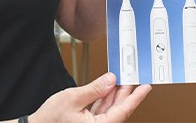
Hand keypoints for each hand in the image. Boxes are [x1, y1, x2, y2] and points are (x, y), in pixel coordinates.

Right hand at [29, 73, 150, 122]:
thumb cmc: (50, 119)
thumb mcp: (73, 98)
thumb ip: (95, 89)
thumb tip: (111, 80)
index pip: (123, 111)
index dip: (136, 97)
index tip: (145, 88)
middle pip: (118, 110)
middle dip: (125, 93)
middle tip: (132, 77)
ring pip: (110, 110)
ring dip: (114, 95)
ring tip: (120, 80)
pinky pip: (101, 111)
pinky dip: (104, 100)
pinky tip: (106, 88)